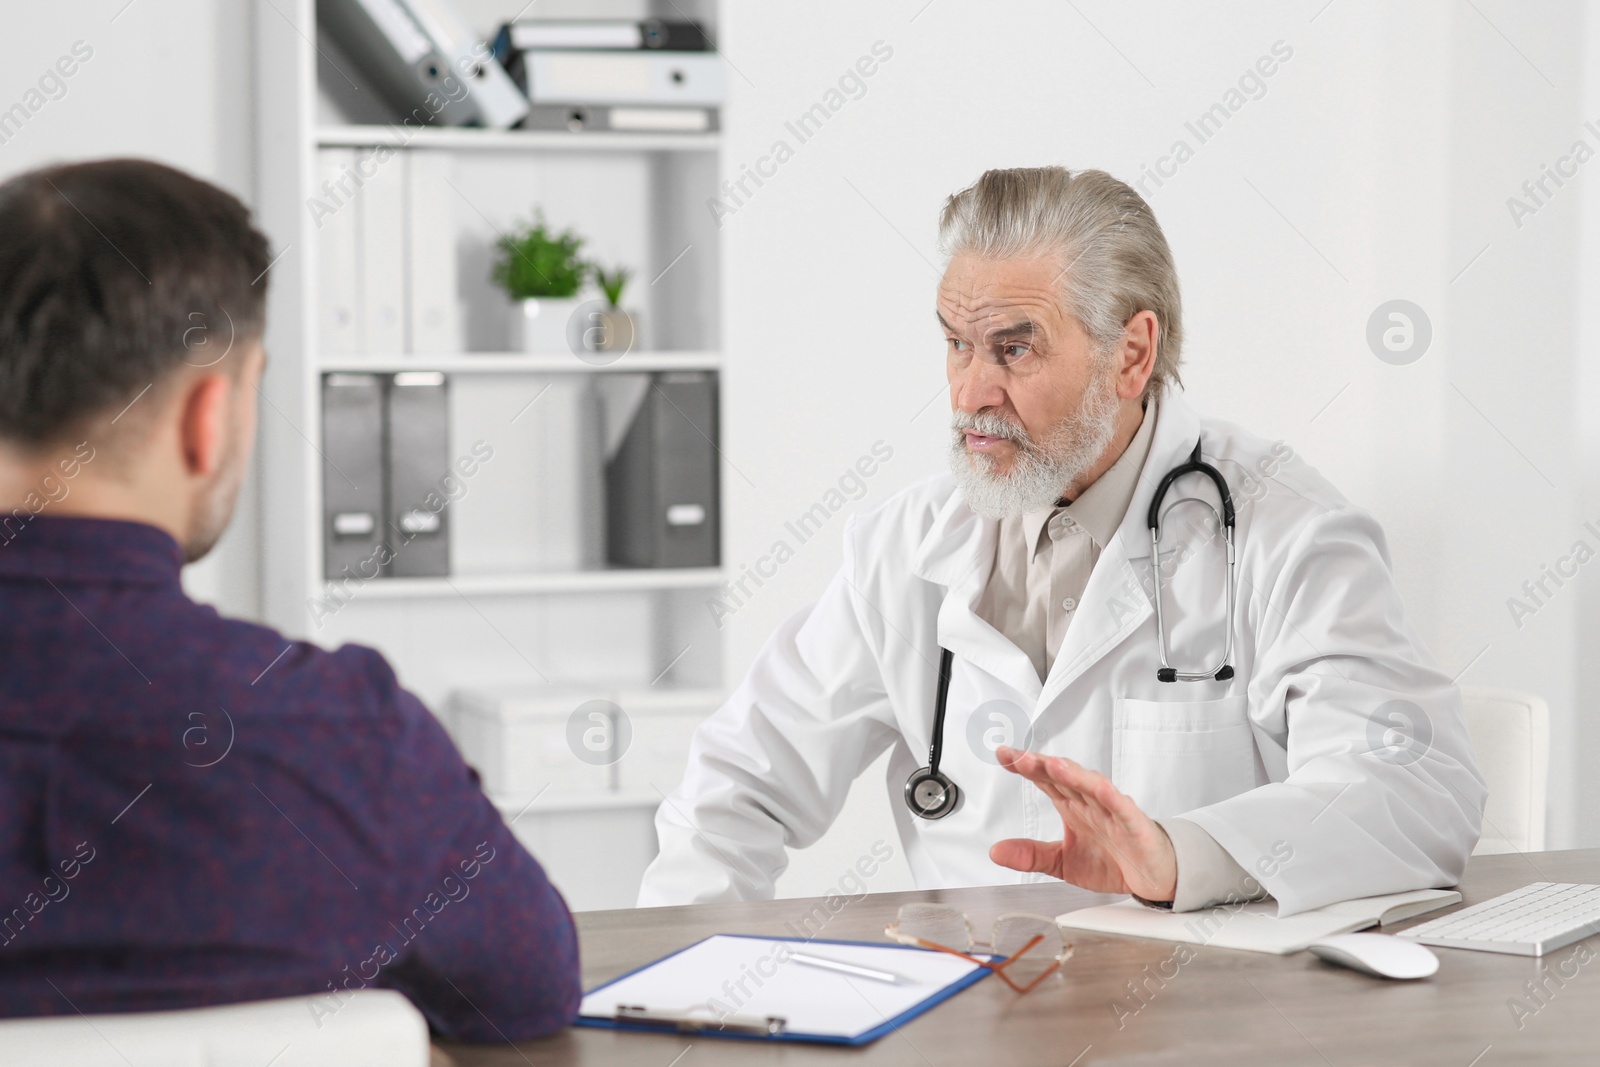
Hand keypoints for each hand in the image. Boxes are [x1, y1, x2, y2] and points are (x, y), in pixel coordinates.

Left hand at [988, 746, 1177, 900]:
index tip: (1003, 755)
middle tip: (1019, 756)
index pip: (1044, 779)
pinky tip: (1099, 787)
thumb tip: (995, 851)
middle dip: (1041, 765)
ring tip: (1053, 764)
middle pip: (1064, 776)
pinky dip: (1112, 797)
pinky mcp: (1134, 825)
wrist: (1152, 876)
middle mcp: (1089, 802)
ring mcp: (1112, 811)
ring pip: (1091, 786)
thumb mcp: (1063, 862)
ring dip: (1073, 774)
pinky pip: (1123, 808)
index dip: (1024, 766)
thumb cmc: (1112, 860)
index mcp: (1072, 805)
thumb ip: (1031, 855)